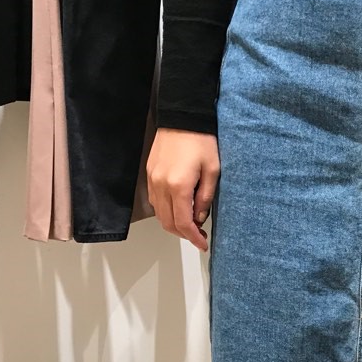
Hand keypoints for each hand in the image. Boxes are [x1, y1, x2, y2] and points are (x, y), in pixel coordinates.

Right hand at [147, 127, 219, 251]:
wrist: (181, 118)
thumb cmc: (201, 141)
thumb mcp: (213, 171)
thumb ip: (205, 198)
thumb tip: (199, 218)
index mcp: (178, 186)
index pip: (183, 223)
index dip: (193, 238)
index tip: (203, 244)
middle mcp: (161, 186)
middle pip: (168, 223)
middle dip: (184, 234)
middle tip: (199, 235)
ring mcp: (152, 180)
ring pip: (159, 214)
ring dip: (174, 224)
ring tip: (192, 223)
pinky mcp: (149, 175)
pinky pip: (155, 202)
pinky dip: (166, 211)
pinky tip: (179, 208)